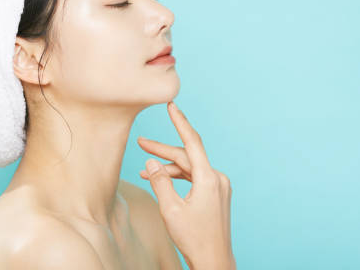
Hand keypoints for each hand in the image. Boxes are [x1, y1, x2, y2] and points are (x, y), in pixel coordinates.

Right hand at [137, 101, 235, 269]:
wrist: (214, 261)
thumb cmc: (194, 239)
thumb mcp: (170, 209)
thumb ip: (160, 181)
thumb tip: (151, 161)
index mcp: (209, 179)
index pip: (192, 142)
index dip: (180, 122)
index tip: (171, 105)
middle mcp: (217, 179)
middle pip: (186, 156)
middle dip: (162, 151)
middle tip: (140, 142)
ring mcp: (219, 186)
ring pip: (189, 168)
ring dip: (168, 167)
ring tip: (144, 170)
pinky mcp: (217, 194)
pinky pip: (195, 178)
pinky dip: (178, 177)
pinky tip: (161, 180)